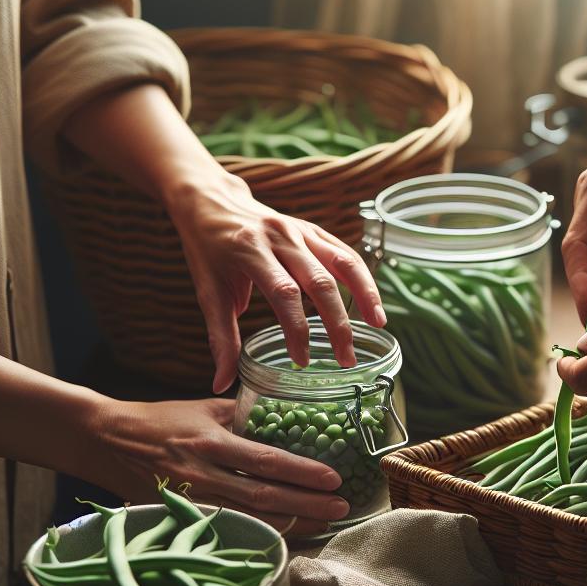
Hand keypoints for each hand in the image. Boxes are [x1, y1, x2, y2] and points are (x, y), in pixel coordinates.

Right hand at [80, 396, 351, 533]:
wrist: (104, 440)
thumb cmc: (160, 420)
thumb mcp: (204, 408)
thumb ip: (244, 415)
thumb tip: (287, 418)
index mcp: (208, 442)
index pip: (264, 460)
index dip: (301, 472)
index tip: (333, 478)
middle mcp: (199, 474)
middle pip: (262, 496)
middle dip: (307, 505)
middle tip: (342, 507)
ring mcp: (188, 500)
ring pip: (247, 519)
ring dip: (290, 525)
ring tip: (324, 523)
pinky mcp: (178, 518)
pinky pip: (226, 530)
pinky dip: (258, 534)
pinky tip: (285, 535)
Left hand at [166, 170, 385, 392]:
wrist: (210, 202)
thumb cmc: (207, 250)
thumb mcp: (208, 292)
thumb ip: (221, 338)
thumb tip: (222, 383)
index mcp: (249, 250)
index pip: (283, 293)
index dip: (297, 328)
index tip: (302, 360)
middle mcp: (279, 236)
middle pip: (319, 281)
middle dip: (337, 324)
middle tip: (346, 359)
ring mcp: (299, 229)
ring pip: (341, 262)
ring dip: (364, 294)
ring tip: (378, 325)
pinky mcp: (312, 229)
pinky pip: (344, 253)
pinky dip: (362, 278)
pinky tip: (372, 303)